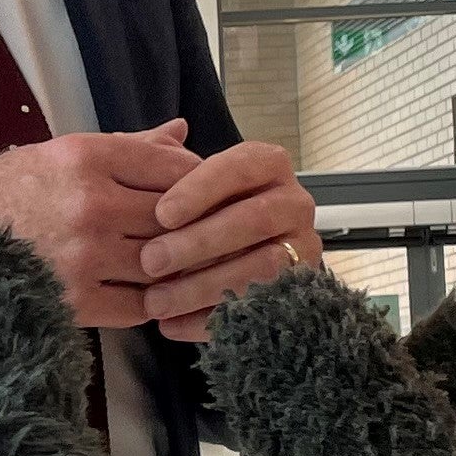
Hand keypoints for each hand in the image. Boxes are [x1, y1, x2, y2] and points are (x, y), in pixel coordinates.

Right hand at [0, 120, 202, 328]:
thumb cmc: (0, 195)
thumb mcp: (57, 155)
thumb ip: (126, 147)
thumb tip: (180, 132)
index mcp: (85, 157)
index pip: (173, 166)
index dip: (195, 181)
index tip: (195, 192)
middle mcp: (91, 203)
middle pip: (174, 216)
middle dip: (190, 226)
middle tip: (197, 234)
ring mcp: (85, 255)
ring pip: (162, 262)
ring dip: (172, 268)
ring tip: (174, 267)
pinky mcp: (76, 301)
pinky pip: (139, 305)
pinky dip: (149, 302)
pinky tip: (144, 294)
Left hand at [137, 138, 322, 339]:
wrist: (230, 264)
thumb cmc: (197, 213)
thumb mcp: (179, 181)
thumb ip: (167, 157)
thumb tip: (172, 129)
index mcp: (268, 166)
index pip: (241, 166)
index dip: (202, 189)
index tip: (162, 214)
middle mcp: (295, 202)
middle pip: (253, 219)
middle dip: (198, 242)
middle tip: (151, 261)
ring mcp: (304, 248)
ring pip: (261, 267)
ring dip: (203, 286)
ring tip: (156, 301)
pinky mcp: (300, 292)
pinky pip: (261, 307)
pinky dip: (213, 319)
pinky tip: (173, 326)